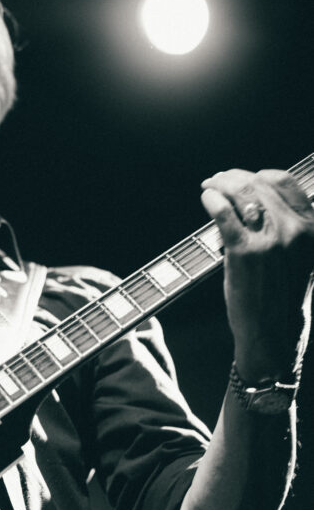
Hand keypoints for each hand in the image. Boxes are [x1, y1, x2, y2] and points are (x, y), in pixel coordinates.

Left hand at [200, 168, 313, 381]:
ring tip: (210, 186)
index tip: (244, 179)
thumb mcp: (299, 256)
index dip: (259, 176)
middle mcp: (295, 229)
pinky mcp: (244, 251)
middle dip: (234, 177)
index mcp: (311, 228)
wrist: (274, 333)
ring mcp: (270, 239)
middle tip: (217, 180)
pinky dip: (212, 199)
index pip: (284, 181)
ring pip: (242, 192)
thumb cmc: (281, 296)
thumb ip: (287, 227)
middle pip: (259, 183)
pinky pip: (224, 213)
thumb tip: (255, 200)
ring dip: (221, 184)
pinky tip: (207, 198)